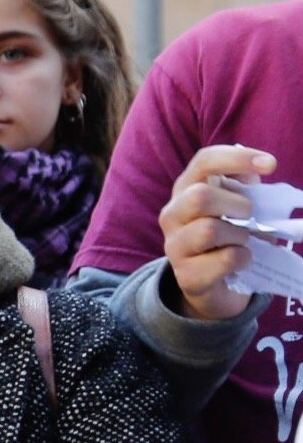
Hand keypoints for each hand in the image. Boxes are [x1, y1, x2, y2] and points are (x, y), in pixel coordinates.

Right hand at [161, 145, 278, 320]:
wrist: (215, 284)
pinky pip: (225, 259)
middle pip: (199, 197)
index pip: (203, 162)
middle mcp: (172, 215)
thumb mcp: (234, 207)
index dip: (236, 158)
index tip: (271, 164)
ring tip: (244, 241)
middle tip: (249, 215)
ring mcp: (175, 247)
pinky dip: (244, 258)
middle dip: (236, 204)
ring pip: (209, 230)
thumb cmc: (228, 237)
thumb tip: (258, 170)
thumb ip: (243, 188)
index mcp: (185, 190)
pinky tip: (243, 260)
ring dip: (240, 235)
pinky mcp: (187, 276)